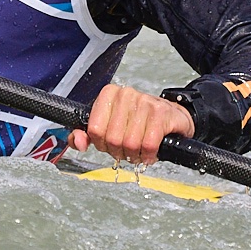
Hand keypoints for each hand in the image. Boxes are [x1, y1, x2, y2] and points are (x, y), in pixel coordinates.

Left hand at [72, 83, 192, 164]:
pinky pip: (148, 145)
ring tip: (139, 150)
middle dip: (119, 152)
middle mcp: (126, 94)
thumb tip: (78, 142)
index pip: (94, 129)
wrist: (171, 119)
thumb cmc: (138, 124)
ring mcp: (144, 102)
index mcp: (109, 94)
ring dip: (135, 155)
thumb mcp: (109, 128)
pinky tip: (150, 152)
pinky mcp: (161, 113)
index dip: (101, 144)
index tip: (109, 143)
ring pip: (129, 143)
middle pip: (112, 139)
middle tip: (127, 149)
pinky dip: (148, 155)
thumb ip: (87, 135)